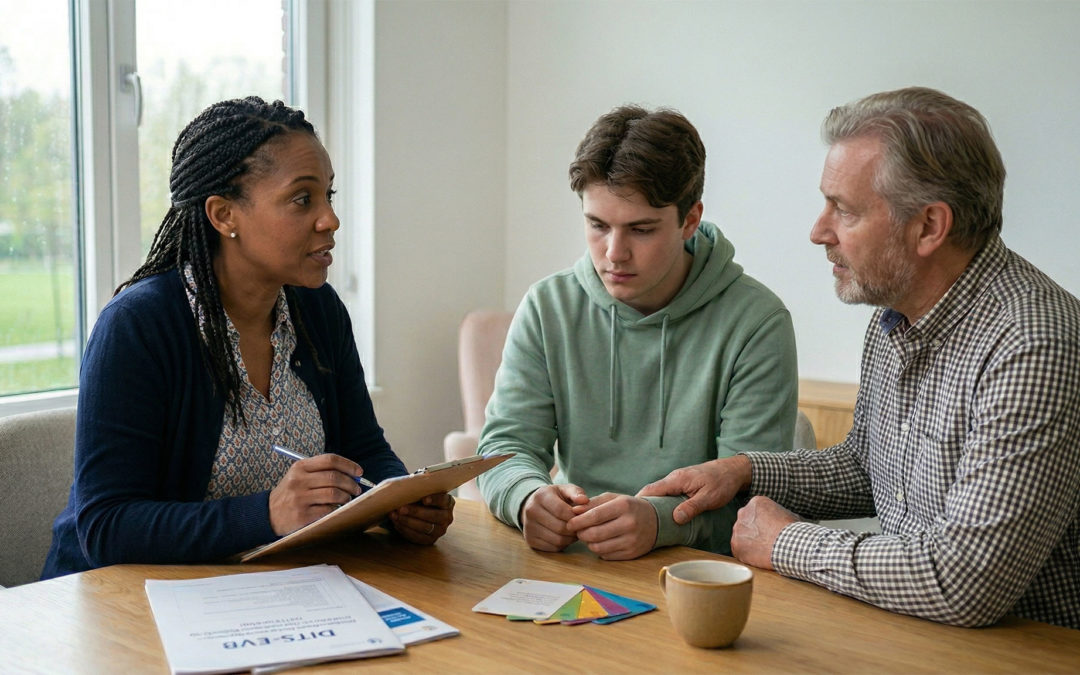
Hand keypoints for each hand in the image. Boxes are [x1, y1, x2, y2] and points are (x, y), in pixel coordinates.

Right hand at [269, 453, 362, 534]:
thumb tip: (352, 474)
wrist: (268, 514)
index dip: (348, 465)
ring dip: (346, 496)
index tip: (359, 472)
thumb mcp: (299, 476)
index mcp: (300, 467)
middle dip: (351, 483)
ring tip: (347, 499)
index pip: (330, 460)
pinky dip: (337, 509)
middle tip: (357, 488)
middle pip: (334, 477)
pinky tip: (336, 508)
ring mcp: (300, 498)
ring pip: (334, 493)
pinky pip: (328, 510)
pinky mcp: (302, 515)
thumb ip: (321, 472)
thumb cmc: (290, 493)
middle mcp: (299, 480)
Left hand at [390, 492, 454, 544]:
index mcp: (448, 502)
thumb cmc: (419, 497)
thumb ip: (420, 488)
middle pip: (434, 516)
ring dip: (408, 522)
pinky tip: (396, 523)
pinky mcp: (430, 540)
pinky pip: (418, 537)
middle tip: (401, 508)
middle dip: (416, 512)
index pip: (444, 500)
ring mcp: (439, 530)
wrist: (417, 510)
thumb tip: (411, 483)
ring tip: (395, 515)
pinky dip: (405, 530)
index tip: (423, 499)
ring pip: (425, 528)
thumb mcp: (423, 491)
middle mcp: (447, 517)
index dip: (435, 500)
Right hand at [520, 484, 588, 551]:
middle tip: (580, 527)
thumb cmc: (555, 497)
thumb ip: (576, 493)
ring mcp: (528, 527)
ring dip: (570, 539)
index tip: (583, 518)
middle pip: (560, 527)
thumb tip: (584, 501)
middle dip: (574, 529)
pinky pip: (552, 548)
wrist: (535, 505)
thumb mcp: (565, 490)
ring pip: (557, 540)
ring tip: (574, 531)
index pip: (561, 511)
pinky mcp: (530, 540)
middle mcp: (531, 511)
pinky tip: (565, 537)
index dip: (575, 517)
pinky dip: (563, 545)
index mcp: (540, 496)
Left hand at [566, 493, 657, 559]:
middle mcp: (629, 524)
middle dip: (581, 533)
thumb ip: (592, 503)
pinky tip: (601, 542)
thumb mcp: (613, 499)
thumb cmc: (629, 507)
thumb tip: (574, 511)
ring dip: (588, 543)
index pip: (594, 516)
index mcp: (624, 506)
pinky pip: (606, 555)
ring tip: (588, 536)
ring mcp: (631, 541)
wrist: (655, 521)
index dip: (578, 521)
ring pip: (598, 547)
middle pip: (594, 534)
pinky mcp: (631, 554)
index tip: (569, 523)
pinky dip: (599, 550)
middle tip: (578, 530)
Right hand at [637, 456, 751, 524]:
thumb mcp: (709, 497)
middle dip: (642, 505)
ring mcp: (677, 480)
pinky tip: (662, 514)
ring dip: (652, 504)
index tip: (630, 515)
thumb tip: (675, 518)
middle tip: (634, 522)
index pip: (650, 489)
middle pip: (651, 491)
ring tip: (645, 521)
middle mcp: (673, 478)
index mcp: (676, 479)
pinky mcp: (682, 484)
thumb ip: (692, 507)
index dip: (638, 501)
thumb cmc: (722, 482)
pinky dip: (661, 502)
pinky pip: (666, 493)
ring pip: (658, 492)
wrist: (732, 470)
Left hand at [730, 496, 799, 569]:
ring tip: (763, 550)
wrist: (789, 545)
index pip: (754, 512)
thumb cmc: (793, 531)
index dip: (762, 522)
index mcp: (756, 503)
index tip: (769, 530)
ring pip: (740, 536)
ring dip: (749, 543)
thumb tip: (785, 519)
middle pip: (745, 523)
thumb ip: (779, 515)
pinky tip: (758, 557)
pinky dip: (747, 555)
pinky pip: (739, 550)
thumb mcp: (789, 515)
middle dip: (752, 531)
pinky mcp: (736, 545)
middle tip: (764, 540)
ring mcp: (738, 529)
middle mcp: (743, 513)